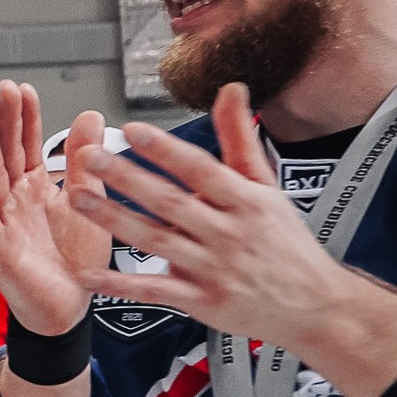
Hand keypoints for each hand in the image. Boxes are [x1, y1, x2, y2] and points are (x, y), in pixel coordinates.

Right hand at [0, 82, 108, 339]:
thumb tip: (89, 117)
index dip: (24, 118)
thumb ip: (85, 162)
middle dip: (2, 121)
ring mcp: (2, 222)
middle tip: (1, 91)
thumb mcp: (88, 203)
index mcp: (36, 187)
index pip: (27, 144)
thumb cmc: (74, 260)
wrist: (69, 308)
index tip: (23, 90)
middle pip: (5, 153)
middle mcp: (14, 200)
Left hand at [68, 83, 396, 396]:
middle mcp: (229, 233)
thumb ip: (240, 139)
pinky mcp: (203, 302)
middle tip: (88, 156)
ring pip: (157, 241)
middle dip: (127, 178)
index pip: (201, 170)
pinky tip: (90, 274)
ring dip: (114, 220)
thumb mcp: (269, 188)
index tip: (131, 130)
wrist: (317, 306)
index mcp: (246, 201)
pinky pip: (156, 292)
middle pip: (171, 202)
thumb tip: (231, 90)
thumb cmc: (287, 242)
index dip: (165, 150)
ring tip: (78, 198)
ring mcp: (215, 269)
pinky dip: (122, 285)